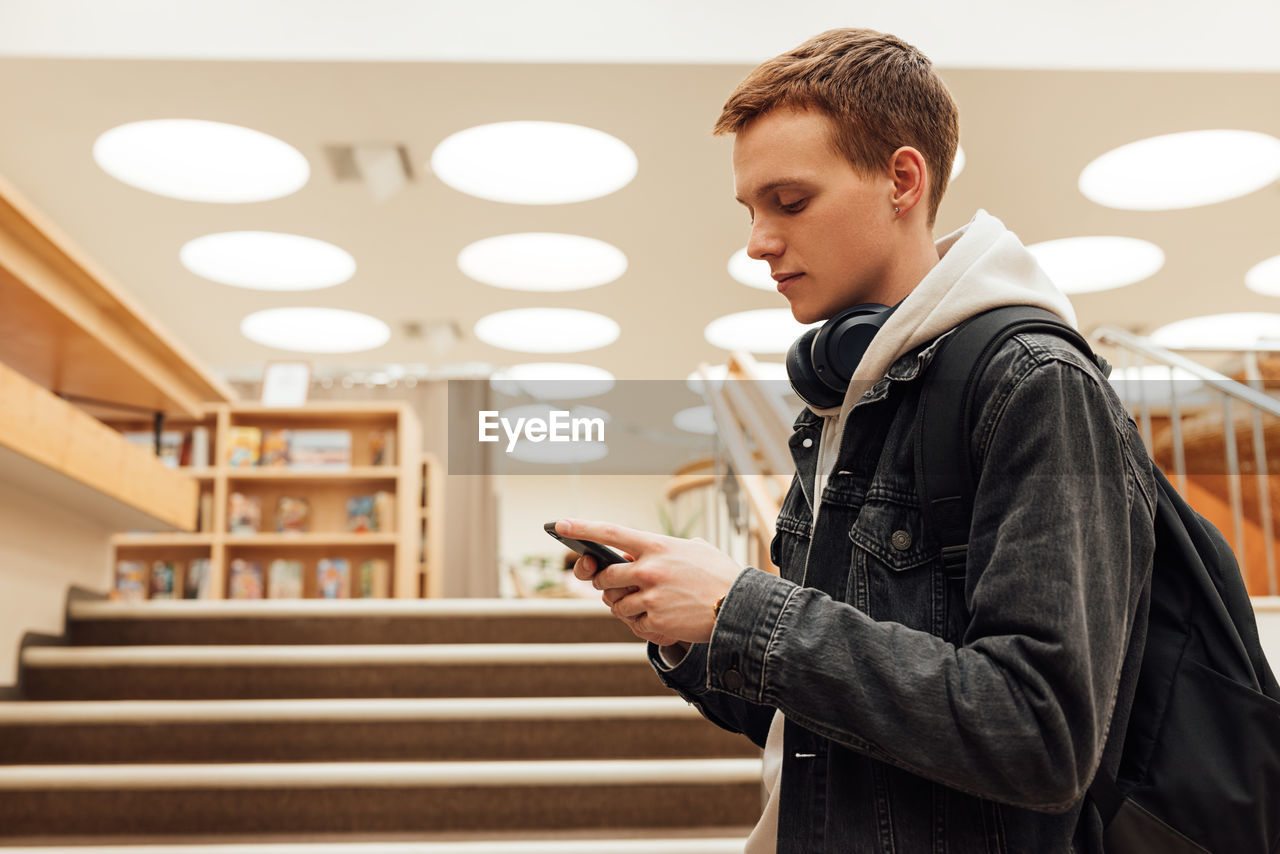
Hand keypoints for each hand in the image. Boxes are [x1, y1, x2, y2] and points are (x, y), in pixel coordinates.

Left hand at [559, 518, 742, 643]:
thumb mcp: (694, 550)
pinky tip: (664, 618)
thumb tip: (639, 553)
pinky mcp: (656, 622)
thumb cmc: (719, 576)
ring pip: (616, 605)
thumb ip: (663, 549)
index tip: (558, 525)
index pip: (610, 532)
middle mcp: (650, 570)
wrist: (742, 608)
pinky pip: (634, 624)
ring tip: (652, 603)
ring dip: (626, 606)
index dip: (581, 528)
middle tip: (618, 585)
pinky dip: (643, 624)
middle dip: (606, 584)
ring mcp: (651, 597)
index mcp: (657, 546)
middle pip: (605, 578)